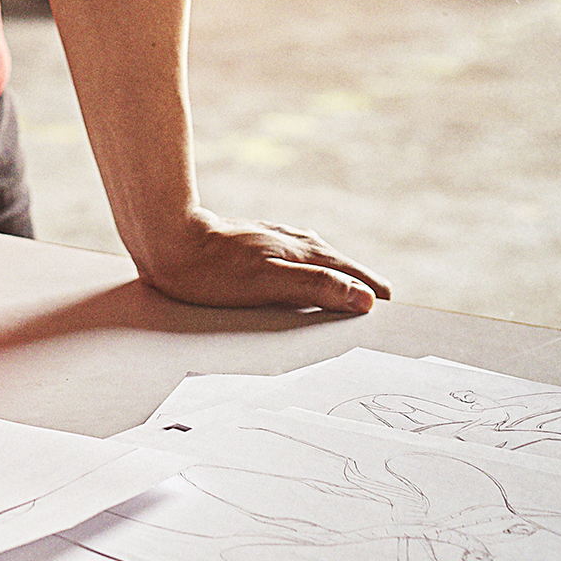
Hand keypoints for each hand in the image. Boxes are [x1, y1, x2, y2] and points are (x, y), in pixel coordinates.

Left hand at [139, 214, 389, 316]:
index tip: (391, 321)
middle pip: (344, 270)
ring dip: (338, 285)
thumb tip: (366, 299)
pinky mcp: (260, 246)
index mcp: (307, 252)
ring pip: (322, 265)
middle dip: (361, 293)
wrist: (169, 239)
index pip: (358, 278)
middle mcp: (298, 242)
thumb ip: (318, 288)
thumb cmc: (214, 269)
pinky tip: (305, 286)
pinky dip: (314, 279)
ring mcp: (279, 242)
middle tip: (378, 316)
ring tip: (350, 305)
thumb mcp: (269, 283)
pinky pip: (300, 264)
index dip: (374, 300)